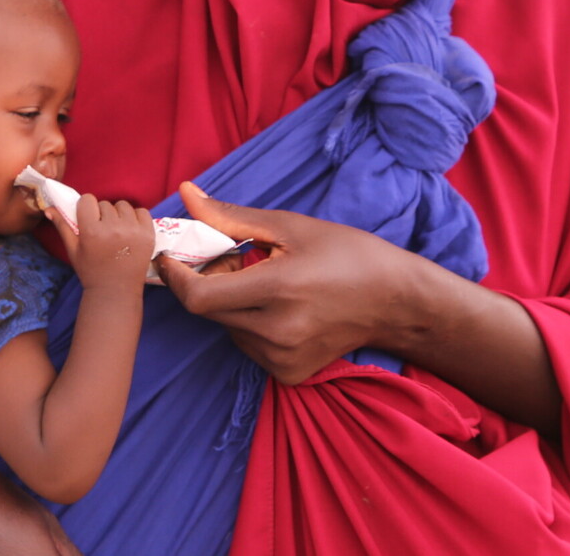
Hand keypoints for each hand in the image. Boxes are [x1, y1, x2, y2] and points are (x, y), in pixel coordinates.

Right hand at [47, 194, 154, 289]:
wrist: (116, 290)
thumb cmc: (91, 271)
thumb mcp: (73, 250)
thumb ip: (62, 226)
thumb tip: (49, 209)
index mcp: (91, 231)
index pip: (88, 200)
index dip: (86, 208)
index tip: (88, 218)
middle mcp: (113, 228)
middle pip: (105, 203)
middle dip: (102, 214)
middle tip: (102, 231)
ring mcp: (133, 231)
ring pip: (123, 206)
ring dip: (119, 214)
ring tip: (116, 230)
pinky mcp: (148, 234)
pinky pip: (142, 212)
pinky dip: (136, 218)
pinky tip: (130, 230)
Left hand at [154, 184, 419, 384]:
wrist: (396, 302)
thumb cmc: (348, 254)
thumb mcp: (291, 226)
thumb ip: (231, 217)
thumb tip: (187, 195)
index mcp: (278, 290)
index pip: (199, 297)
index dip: (176, 275)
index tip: (173, 256)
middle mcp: (277, 332)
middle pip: (209, 310)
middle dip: (209, 281)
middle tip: (235, 259)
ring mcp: (283, 358)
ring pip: (227, 328)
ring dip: (231, 303)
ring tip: (266, 282)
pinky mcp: (288, 374)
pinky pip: (248, 346)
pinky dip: (251, 325)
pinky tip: (282, 310)